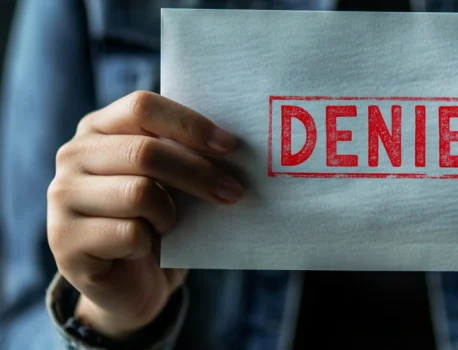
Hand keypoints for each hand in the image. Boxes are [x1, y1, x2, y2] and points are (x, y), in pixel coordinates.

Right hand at [48, 91, 243, 338]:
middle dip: (199, 173)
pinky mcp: (65, 240)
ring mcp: (62, 197)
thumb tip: (232, 146)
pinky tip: (145, 250)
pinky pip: (129, 234)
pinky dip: (150, 244)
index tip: (230, 145)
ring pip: (139, 194)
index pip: (143, 107)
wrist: (130, 284)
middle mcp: (73, 155)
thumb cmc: (158, 221)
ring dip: (170, 214)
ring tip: (172, 226)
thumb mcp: (172, 180)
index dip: (190, 124)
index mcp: (100, 128)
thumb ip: (186, 154)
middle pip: (146, 152)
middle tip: (234, 192)